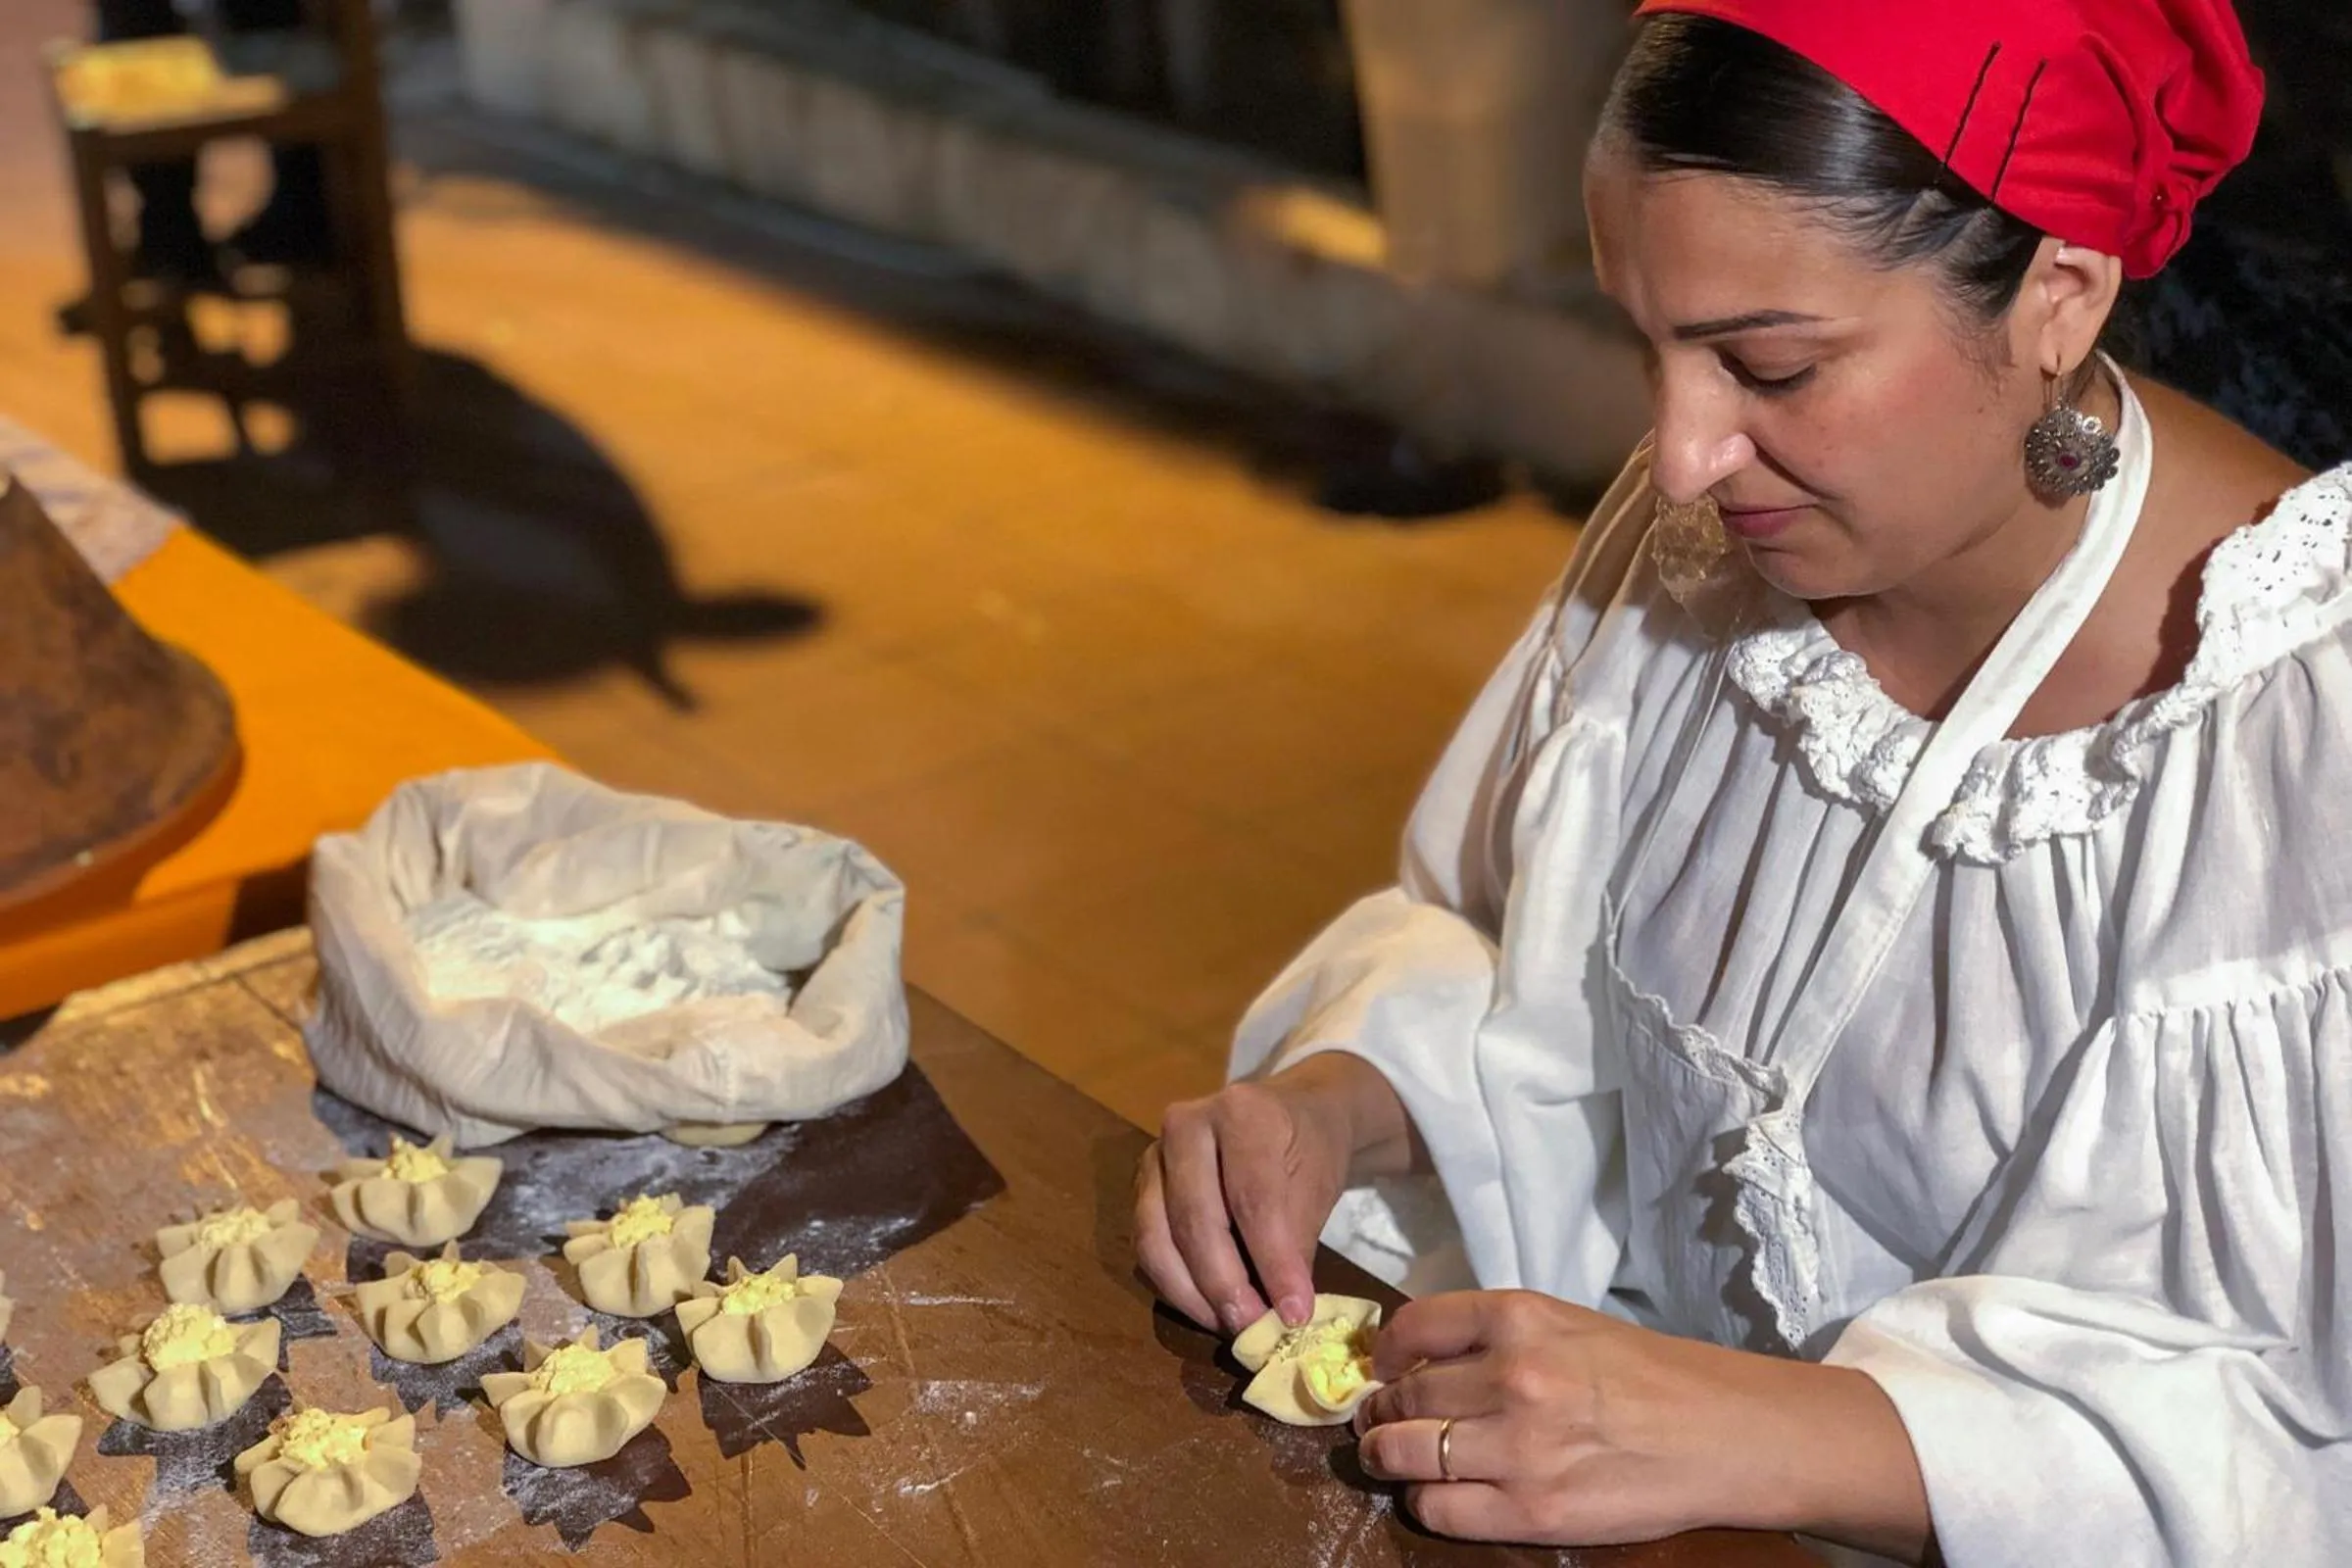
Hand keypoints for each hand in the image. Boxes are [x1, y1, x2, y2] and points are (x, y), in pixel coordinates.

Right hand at [1134, 1053, 1407, 1334]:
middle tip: (1255, 1330)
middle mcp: (1186, 1125)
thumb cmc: (1306, 1150)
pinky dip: (1175, 1286)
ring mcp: (1155, 1154)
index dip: (1272, 1262)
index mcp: (1241, 1113)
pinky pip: (1147, 1246)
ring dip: (1192, 1294)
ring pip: (1157, 1237)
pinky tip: (1208, 1309)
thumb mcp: (1318, 1185)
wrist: (1285, 1116)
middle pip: (1196, 1219)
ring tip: (1231, 1326)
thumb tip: (1282, 1312)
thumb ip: (1296, 1242)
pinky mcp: (1141, 1185)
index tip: (1295, 1314)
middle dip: (1225, 1285)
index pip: (1253, 1198)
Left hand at [1354, 1291, 1931, 1558]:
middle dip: (1385, 1409)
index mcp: (1520, 1317)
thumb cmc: (1650, 1375)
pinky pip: (1437, 1508)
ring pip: (1403, 1451)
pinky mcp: (1532, 1511)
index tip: (1385, 1367)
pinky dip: (1425, 1503)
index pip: (1413, 1326)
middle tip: (1386, 1419)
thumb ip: (1496, 1336)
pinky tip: (1440, 1494)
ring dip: (1389, 1456)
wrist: (1725, 1434)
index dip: (1387, 1352)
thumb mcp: (1569, 1325)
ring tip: (1397, 1458)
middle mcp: (1511, 1375)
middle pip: (1402, 1394)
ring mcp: (1519, 1447)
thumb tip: (1417, 1357)